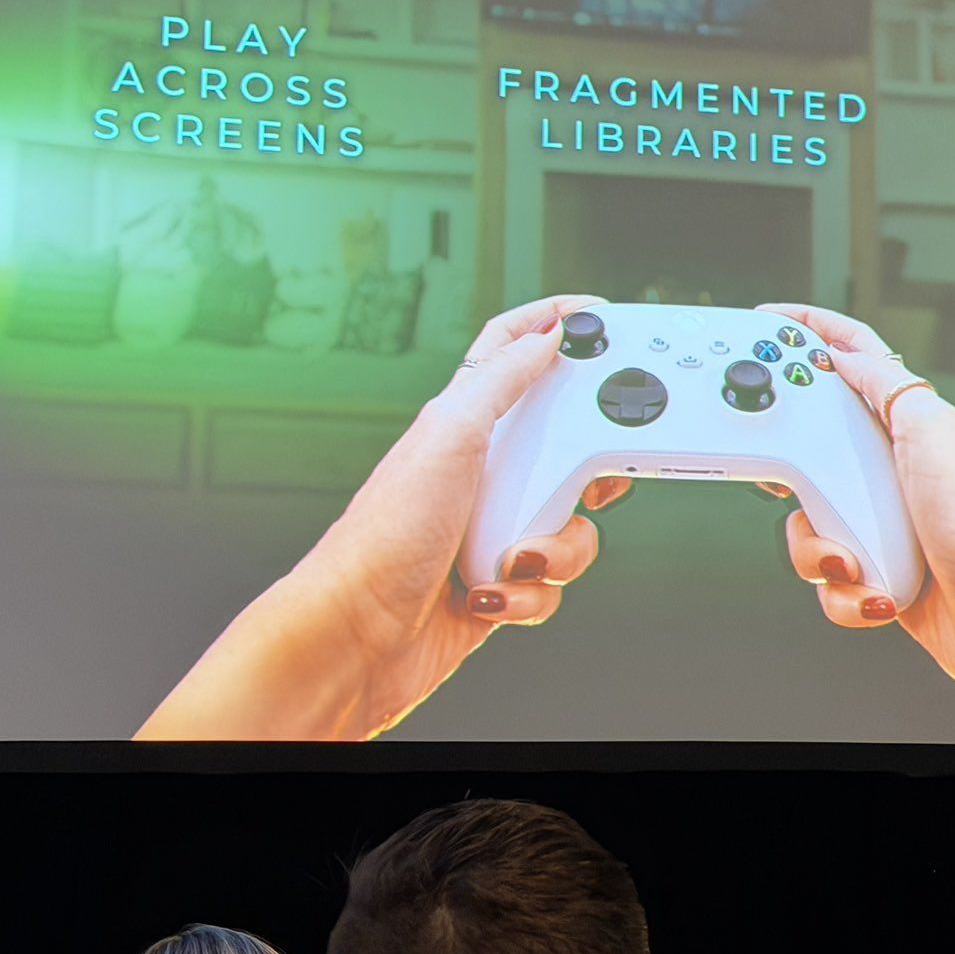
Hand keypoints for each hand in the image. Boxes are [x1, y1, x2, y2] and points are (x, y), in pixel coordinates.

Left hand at [137, 295, 629, 740]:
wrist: (356, 638)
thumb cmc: (384, 536)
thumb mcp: (449, 437)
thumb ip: (501, 381)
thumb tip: (545, 335)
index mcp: (464, 423)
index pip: (510, 351)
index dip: (550, 324)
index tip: (598, 315)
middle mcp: (480, 472)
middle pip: (564, 445)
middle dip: (588, 470)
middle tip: (593, 479)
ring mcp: (491, 529)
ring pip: (570, 525)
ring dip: (555, 550)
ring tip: (514, 558)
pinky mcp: (498, 583)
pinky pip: (548, 584)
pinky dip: (528, 595)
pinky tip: (487, 596)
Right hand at [759, 302, 954, 745]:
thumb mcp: (932, 431)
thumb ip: (885, 385)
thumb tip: (846, 352)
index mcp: (907, 422)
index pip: (854, 357)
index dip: (811, 331)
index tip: (767, 320)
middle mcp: (892, 468)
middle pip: (810, 445)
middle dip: (789, 471)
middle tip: (784, 482)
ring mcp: (881, 521)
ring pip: (807, 520)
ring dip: (817, 547)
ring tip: (852, 558)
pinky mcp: (877, 570)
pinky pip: (828, 577)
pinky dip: (844, 590)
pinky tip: (876, 590)